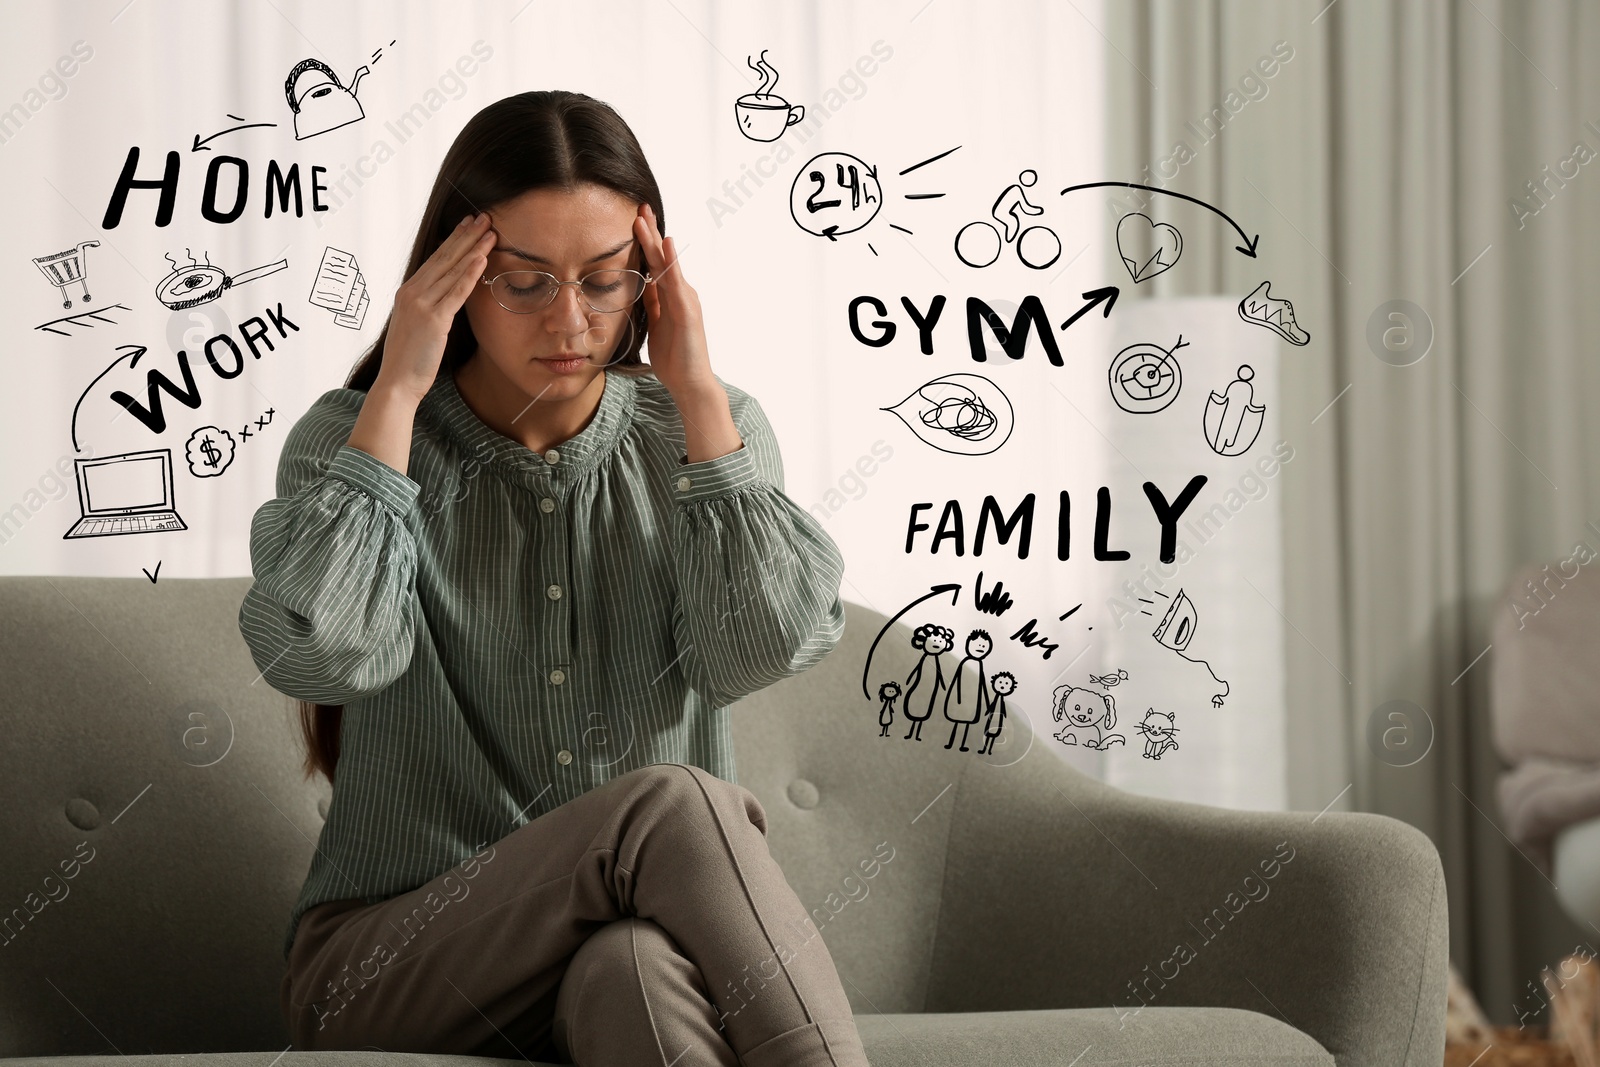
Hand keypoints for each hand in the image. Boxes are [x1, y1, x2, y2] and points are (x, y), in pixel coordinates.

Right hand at [374, 212, 494, 403]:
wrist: (397, 383)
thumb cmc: (410, 359)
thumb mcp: (417, 326)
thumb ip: (430, 308)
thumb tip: (447, 297)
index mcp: (408, 292)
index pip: (436, 259)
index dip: (454, 240)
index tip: (469, 224)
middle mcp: (412, 293)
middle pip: (444, 258)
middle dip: (466, 235)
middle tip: (484, 216)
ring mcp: (421, 305)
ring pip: (452, 271)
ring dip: (474, 249)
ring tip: (491, 231)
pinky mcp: (433, 320)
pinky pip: (455, 293)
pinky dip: (470, 274)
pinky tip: (482, 259)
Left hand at [633, 203, 716, 400]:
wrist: (690, 382)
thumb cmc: (675, 357)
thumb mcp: (657, 323)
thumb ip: (653, 302)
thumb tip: (644, 282)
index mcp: (672, 296)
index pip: (657, 263)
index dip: (646, 241)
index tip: (635, 220)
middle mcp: (681, 293)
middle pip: (663, 257)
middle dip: (650, 232)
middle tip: (640, 207)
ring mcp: (686, 300)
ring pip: (668, 264)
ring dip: (655, 241)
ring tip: (643, 219)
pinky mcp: (688, 311)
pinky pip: (676, 283)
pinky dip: (672, 263)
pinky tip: (667, 246)